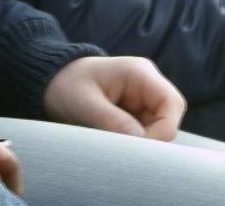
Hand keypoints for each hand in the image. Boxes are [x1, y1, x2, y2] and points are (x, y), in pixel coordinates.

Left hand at [44, 56, 186, 141]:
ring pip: (159, 127)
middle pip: (170, 117)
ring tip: (113, 144)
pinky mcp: (136, 111)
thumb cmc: (66, 86)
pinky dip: (134, 141)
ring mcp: (143, 98)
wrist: (53, 81)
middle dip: (153, 138)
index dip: (163, 130)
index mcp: (140, 73)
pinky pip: (146, 131)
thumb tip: (140, 140)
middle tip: (125, 151)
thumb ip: (112, 120)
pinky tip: (114, 143)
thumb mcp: (84, 103)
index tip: (137, 147)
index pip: (172, 103)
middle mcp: (148, 83)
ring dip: (142, 141)